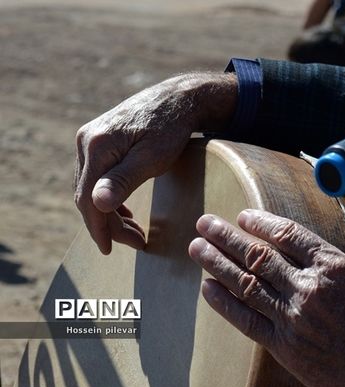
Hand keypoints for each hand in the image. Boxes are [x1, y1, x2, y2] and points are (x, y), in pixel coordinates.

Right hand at [74, 73, 236, 253]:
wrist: (179, 98)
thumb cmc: (171, 128)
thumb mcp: (153, 157)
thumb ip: (124, 180)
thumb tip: (98, 205)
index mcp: (96, 146)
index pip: (88, 199)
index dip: (98, 228)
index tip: (111, 250)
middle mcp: (86, 141)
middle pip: (87, 195)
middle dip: (109, 224)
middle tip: (137, 242)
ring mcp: (90, 139)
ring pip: (92, 188)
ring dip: (109, 213)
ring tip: (134, 232)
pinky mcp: (99, 139)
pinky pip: (97, 176)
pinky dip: (108, 197)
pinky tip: (123, 211)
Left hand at [188, 199, 344, 386]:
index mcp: (334, 266)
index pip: (288, 234)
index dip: (261, 222)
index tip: (242, 215)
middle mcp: (308, 288)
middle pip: (258, 256)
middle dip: (227, 237)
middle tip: (204, 223)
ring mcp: (293, 318)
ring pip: (246, 284)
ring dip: (217, 264)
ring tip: (197, 248)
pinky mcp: (285, 347)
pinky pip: (248, 320)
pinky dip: (225, 304)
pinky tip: (207, 289)